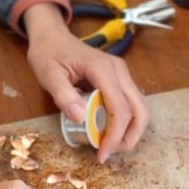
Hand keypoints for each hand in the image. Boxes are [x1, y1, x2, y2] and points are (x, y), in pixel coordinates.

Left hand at [21, 3, 150, 162]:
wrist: (52, 35)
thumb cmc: (48, 53)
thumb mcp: (48, 74)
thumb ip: (63, 95)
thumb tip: (81, 118)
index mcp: (101, 68)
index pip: (119, 108)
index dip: (115, 135)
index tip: (103, 153)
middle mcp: (118, 70)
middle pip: (140, 109)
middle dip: (130, 136)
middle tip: (110, 152)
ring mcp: (121, 73)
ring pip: (140, 107)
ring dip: (132, 130)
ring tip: (112, 144)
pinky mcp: (120, 78)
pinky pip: (132, 102)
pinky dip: (127, 121)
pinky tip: (111, 131)